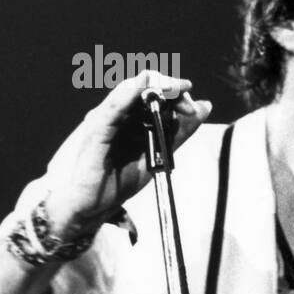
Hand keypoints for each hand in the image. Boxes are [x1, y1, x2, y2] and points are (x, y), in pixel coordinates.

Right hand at [40, 71, 211, 237]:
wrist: (88, 207)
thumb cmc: (118, 181)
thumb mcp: (158, 155)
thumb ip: (179, 132)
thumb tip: (205, 106)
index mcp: (132, 118)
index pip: (155, 92)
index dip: (176, 94)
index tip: (196, 108)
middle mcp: (118, 115)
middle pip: (144, 86)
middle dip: (169, 89)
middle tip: (188, 99)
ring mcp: (105, 121)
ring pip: (128, 92)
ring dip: (152, 87)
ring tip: (173, 88)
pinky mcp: (94, 133)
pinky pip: (110, 111)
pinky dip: (125, 97)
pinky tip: (139, 88)